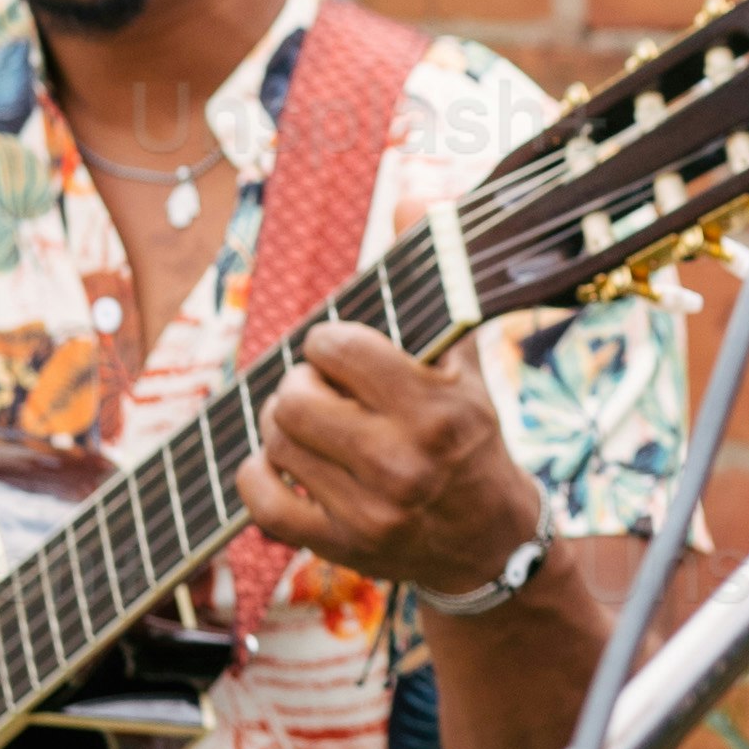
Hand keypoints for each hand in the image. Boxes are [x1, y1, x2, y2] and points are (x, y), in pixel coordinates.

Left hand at [239, 317, 540, 596]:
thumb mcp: (466, 369)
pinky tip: (279, 462)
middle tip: (320, 388)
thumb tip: (403, 203)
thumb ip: (437, 291)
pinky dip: (257, 474)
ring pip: (276, 442)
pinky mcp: (342, 546)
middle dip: (301, 382)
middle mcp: (401, 464)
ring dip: (282, 424)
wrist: (490, 543)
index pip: (340, 350)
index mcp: (434, 413)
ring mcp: (369, 512)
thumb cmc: (470, 440)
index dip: (328, 342)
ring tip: (308, 423)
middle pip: (294, 398)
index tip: (337, 352)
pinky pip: (263, 502)